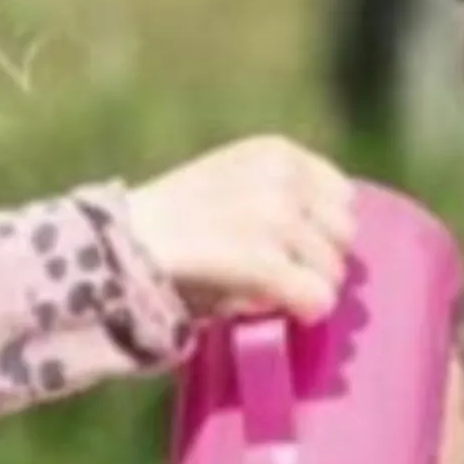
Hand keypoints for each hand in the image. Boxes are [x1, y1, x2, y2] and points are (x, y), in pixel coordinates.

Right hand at [128, 136, 355, 323]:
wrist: (120, 246)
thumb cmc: (173, 227)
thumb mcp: (233, 187)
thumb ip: (282, 199)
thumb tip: (336, 245)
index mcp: (275, 152)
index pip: (342, 197)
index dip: (319, 231)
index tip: (289, 250)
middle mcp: (281, 174)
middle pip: (343, 235)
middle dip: (317, 261)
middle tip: (277, 277)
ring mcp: (274, 214)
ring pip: (332, 271)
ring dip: (305, 288)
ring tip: (263, 290)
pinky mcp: (263, 257)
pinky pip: (316, 297)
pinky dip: (302, 311)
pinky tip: (278, 311)